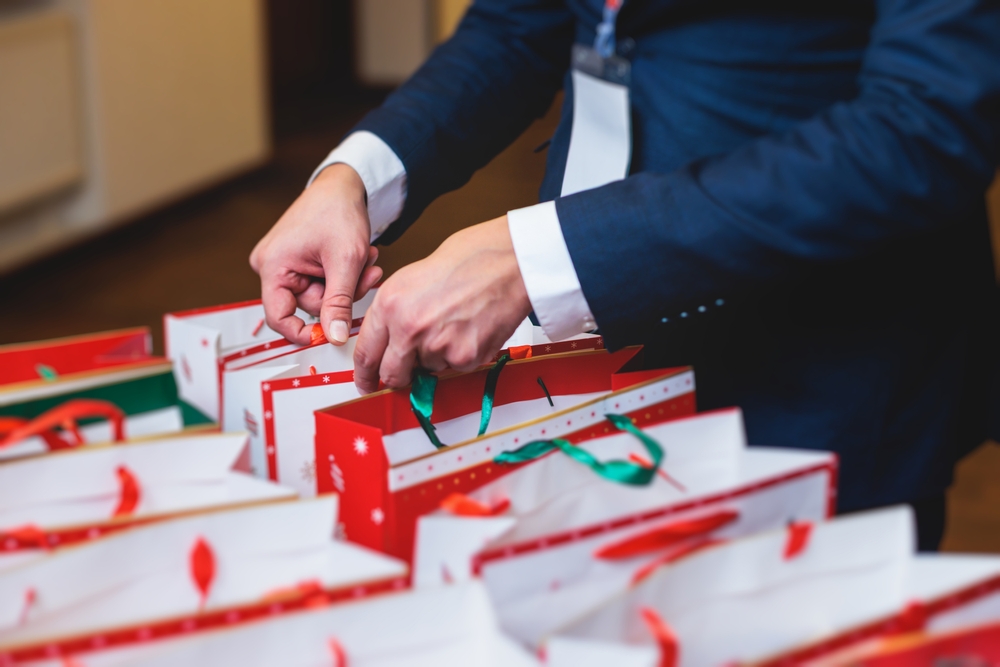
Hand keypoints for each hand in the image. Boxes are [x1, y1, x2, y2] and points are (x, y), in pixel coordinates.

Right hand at [249, 164, 382, 345]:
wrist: (343, 185)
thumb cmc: (338, 211)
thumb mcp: (345, 262)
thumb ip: (339, 304)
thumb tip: (335, 337)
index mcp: (272, 265)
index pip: (278, 317)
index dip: (303, 333)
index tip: (330, 337)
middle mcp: (270, 265)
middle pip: (307, 304)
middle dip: (342, 294)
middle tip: (368, 275)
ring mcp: (283, 262)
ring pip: (319, 294)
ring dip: (347, 282)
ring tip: (365, 259)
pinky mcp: (296, 260)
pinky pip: (320, 281)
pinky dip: (342, 274)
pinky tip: (357, 257)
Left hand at [354, 216, 531, 392]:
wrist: (506, 261)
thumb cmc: (468, 261)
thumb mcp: (412, 278)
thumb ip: (394, 313)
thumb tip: (388, 343)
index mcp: (389, 304)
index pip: (365, 354)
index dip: (364, 374)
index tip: (366, 382)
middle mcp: (408, 327)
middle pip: (392, 375)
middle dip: (399, 377)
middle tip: (409, 371)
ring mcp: (436, 345)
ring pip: (428, 371)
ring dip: (437, 358)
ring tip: (455, 325)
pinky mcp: (464, 357)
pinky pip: (456, 368)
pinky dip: (462, 356)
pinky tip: (471, 329)